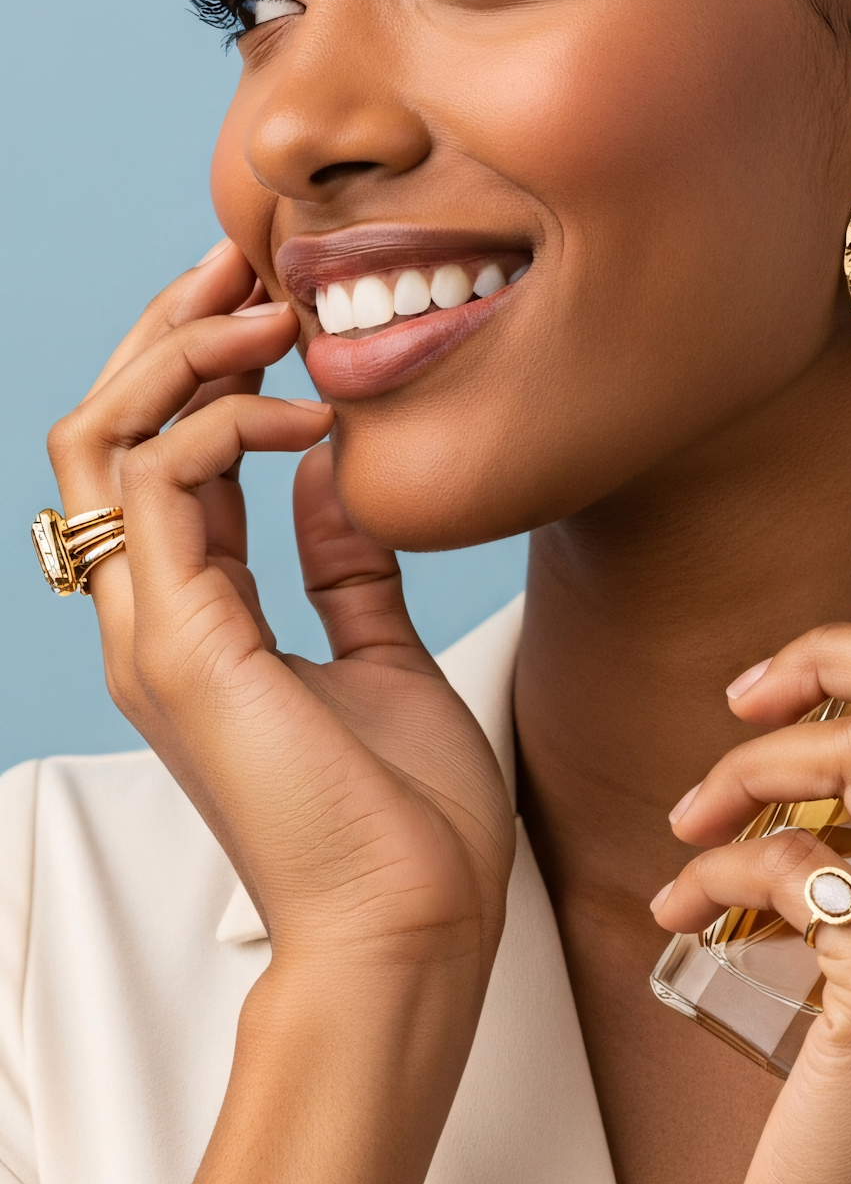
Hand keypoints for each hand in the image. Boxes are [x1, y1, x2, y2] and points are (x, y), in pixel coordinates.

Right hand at [46, 240, 514, 984]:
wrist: (411, 931)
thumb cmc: (406, 823)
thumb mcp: (382, 657)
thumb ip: (347, 572)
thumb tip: (341, 481)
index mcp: (192, 622)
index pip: (157, 457)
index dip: (201, 363)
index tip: (274, 293)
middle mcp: (151, 619)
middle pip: (106, 429)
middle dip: (170, 327)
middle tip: (247, 252)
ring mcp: (152, 633)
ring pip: (105, 439)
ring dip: (186, 352)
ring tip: (275, 308)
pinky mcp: (181, 644)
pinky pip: (160, 483)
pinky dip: (227, 422)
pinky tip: (311, 414)